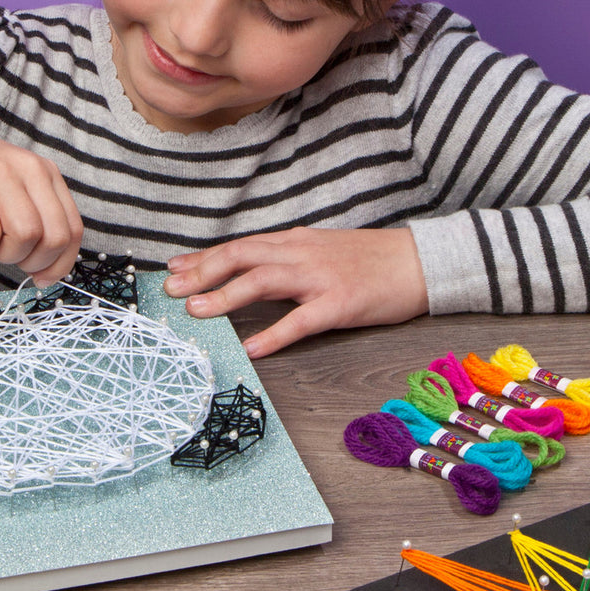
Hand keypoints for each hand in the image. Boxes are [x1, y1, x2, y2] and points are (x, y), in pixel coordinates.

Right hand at [0, 102, 82, 283]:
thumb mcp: (12, 185)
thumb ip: (34, 216)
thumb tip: (48, 270)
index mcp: (45, 172)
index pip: (73, 229)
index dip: (61, 264)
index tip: (42, 278)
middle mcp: (28, 169)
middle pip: (54, 237)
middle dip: (33, 263)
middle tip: (7, 257)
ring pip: (25, 236)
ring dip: (4, 255)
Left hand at [162, 227, 428, 357]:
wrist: (419, 261)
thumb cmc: (370, 260)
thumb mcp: (321, 249)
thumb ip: (287, 258)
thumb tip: (251, 271)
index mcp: (295, 242)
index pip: (240, 247)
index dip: (204, 257)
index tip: (173, 267)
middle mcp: (301, 254)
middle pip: (241, 257)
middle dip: (202, 272)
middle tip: (170, 289)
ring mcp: (320, 278)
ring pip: (261, 282)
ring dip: (225, 296)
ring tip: (196, 310)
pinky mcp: (340, 304)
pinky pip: (300, 320)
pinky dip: (274, 334)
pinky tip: (253, 347)